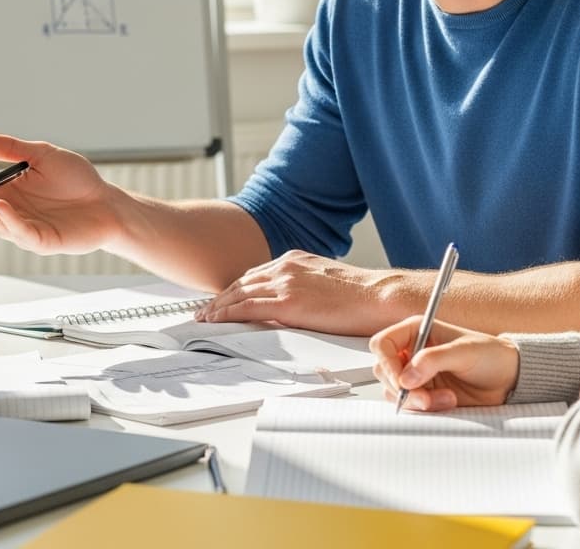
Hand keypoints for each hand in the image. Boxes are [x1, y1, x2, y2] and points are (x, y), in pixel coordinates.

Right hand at [0, 131, 115, 254]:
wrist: (107, 201)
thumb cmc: (77, 179)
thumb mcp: (42, 155)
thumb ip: (10, 148)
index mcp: (8, 192)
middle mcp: (12, 212)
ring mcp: (25, 228)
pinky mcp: (41, 240)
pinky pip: (19, 233)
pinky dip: (7, 221)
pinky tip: (2, 207)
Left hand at [194, 250, 402, 335]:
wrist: (375, 295)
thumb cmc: (359, 294)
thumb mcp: (325, 280)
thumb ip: (304, 285)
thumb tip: (295, 301)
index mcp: (295, 259)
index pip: (256, 274)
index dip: (236, 287)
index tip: (224, 298)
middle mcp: (286, 266)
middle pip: (242, 282)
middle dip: (221, 297)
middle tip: (205, 309)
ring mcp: (285, 282)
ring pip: (239, 293)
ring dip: (217, 306)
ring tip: (204, 318)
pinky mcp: (287, 302)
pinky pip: (246, 307)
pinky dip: (226, 314)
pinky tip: (215, 320)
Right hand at [370, 316, 519, 411]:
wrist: (507, 379)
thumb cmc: (490, 355)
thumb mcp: (463, 352)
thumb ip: (433, 359)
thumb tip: (407, 375)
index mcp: (417, 330)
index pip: (383, 343)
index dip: (387, 362)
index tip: (402, 381)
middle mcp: (413, 352)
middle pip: (384, 371)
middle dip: (404, 388)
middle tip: (426, 396)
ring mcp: (417, 375)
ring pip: (394, 392)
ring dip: (417, 400)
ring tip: (445, 398)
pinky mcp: (424, 394)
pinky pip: (410, 406)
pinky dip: (425, 409)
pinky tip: (447, 402)